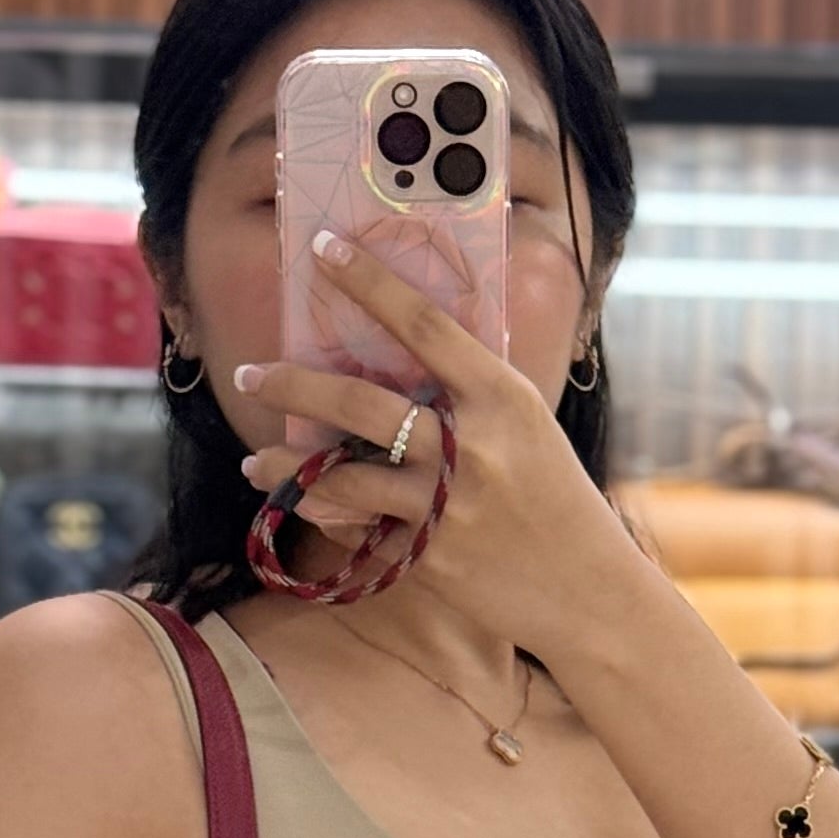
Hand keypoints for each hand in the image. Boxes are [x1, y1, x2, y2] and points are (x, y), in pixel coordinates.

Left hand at [232, 229, 636, 659]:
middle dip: (293, 386)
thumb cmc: (554, 496)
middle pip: (361, 403)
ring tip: (255, 462)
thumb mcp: (527, 427)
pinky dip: (327, 515)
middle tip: (251, 376)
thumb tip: (408, 349)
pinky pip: (360, 526)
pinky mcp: (430, 556)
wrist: (587, 589)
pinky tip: (302, 508)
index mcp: (502, 397)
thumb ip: (473, 392)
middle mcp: (473, 446)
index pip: (425, 324)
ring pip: (343, 475)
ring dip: (287, 467)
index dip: (369, 282)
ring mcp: (446, 505)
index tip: (323, 249)